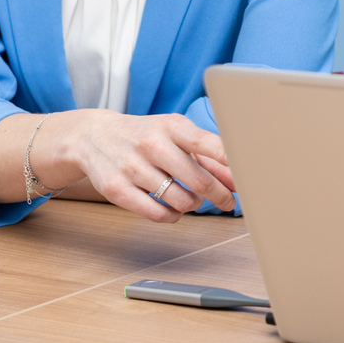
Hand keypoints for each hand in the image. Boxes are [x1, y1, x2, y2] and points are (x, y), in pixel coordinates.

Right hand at [58, 111, 235, 221]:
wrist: (92, 136)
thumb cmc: (146, 136)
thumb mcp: (176, 136)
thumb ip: (208, 157)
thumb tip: (238, 180)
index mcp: (171, 126)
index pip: (208, 144)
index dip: (232, 162)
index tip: (250, 175)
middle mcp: (151, 144)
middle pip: (198, 180)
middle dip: (220, 195)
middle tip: (228, 201)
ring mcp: (132, 167)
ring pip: (180, 200)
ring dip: (194, 205)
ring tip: (193, 199)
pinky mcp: (116, 189)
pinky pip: (157, 214)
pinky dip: (172, 216)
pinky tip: (173, 209)